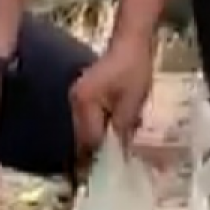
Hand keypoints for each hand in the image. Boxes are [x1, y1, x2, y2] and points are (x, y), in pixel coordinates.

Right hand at [69, 36, 154, 154]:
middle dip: (102, 149)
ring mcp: (77, 99)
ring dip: (102, 138)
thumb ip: (124, 128)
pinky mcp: (83, 96)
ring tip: (121, 141)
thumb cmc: (134, 69)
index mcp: (85, 102)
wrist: (130, 43)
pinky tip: (117, 127)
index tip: (118, 166)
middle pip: (84, 137)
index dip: (104, 154)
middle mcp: (75, 102)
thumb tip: (120, 152)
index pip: (91, 139)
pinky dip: (101, 127)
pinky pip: (89, 120)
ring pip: (86, 130)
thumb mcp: (133, 102)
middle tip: (121, 157)